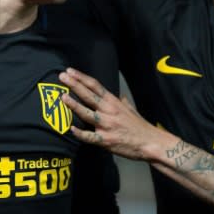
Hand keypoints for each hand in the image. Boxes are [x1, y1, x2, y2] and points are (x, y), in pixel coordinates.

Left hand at [59, 67, 175, 160]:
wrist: (150, 143)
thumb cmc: (140, 127)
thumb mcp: (131, 109)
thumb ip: (123, 102)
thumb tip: (120, 97)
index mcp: (114, 102)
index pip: (95, 86)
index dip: (82, 77)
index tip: (70, 71)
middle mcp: (109, 111)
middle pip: (89, 95)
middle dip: (74, 85)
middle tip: (62, 76)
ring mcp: (107, 125)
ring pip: (87, 113)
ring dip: (74, 105)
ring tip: (62, 97)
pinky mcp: (106, 140)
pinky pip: (90, 137)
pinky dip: (80, 133)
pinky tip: (71, 129)